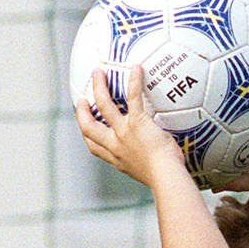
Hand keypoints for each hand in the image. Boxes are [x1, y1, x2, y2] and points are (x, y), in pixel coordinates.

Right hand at [75, 65, 182, 188]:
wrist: (166, 177)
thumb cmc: (166, 179)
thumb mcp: (151, 173)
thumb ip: (149, 163)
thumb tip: (162, 160)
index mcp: (117, 158)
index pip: (94, 146)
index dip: (87, 134)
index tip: (85, 125)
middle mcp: (115, 145)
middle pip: (89, 126)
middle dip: (82, 110)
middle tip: (82, 98)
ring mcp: (123, 132)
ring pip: (104, 105)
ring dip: (99, 87)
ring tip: (98, 73)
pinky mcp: (137, 123)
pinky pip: (133, 97)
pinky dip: (134, 81)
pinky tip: (136, 68)